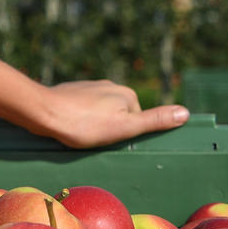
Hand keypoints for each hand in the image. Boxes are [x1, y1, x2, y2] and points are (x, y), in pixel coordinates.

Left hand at [35, 80, 189, 148]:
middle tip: (94, 140)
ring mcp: (88, 88)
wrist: (41, 112)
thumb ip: (154, 121)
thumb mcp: (124, 127)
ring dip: (93, 126)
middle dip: (109, 130)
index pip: (136, 121)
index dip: (125, 135)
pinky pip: (81, 110)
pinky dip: (79, 120)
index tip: (111, 142)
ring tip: (80, 135)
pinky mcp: (70, 92)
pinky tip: (69, 128)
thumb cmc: (84, 124)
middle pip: (118, 116)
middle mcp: (109, 86)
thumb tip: (185, 113)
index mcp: (125, 93)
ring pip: (99, 113)